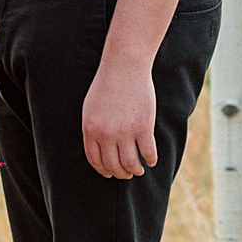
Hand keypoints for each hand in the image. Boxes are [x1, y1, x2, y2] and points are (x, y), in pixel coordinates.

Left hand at [82, 59, 157, 179]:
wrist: (124, 67)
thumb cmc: (107, 85)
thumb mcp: (90, 108)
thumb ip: (93, 128)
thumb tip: (100, 148)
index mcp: (91, 130)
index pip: (95, 160)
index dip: (103, 170)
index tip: (109, 173)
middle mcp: (106, 134)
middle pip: (113, 165)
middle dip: (120, 174)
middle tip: (126, 174)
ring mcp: (126, 132)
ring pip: (130, 163)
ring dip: (135, 170)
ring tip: (138, 170)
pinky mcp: (144, 128)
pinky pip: (148, 152)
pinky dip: (150, 160)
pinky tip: (151, 161)